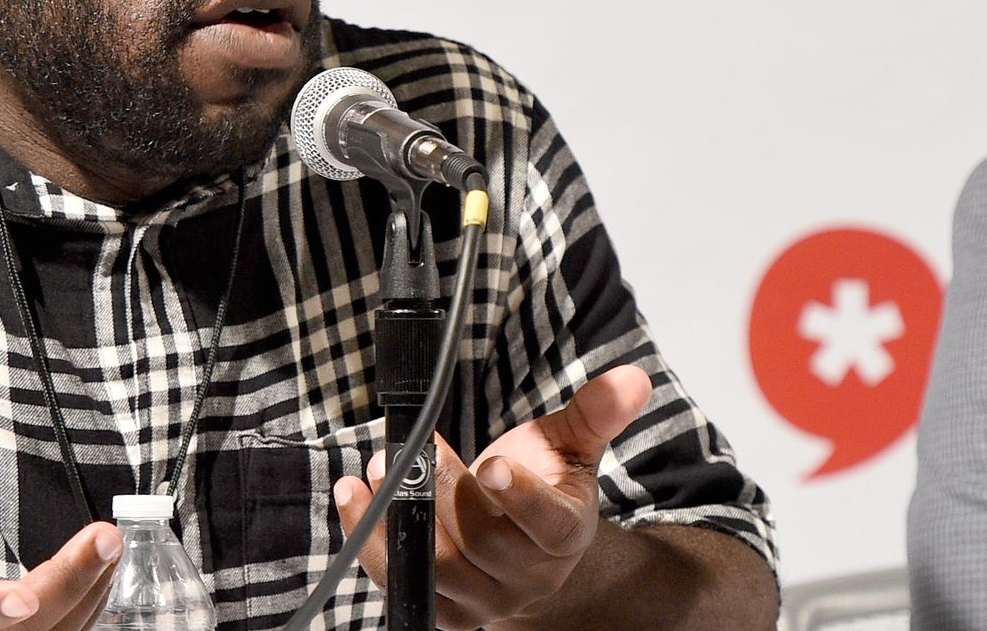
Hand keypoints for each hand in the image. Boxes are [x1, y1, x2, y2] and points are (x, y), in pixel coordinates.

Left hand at [332, 364, 652, 630]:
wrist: (526, 549)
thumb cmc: (544, 487)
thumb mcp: (571, 447)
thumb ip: (596, 414)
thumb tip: (633, 378)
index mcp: (563, 533)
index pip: (547, 523)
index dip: (520, 498)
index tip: (491, 464)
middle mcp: (526, 576)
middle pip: (482, 540)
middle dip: (443, 489)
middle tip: (411, 447)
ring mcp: (483, 598)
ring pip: (440, 567)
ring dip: (400, 516)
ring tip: (378, 466)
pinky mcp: (444, 609)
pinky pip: (404, 584)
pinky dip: (372, 545)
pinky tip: (354, 500)